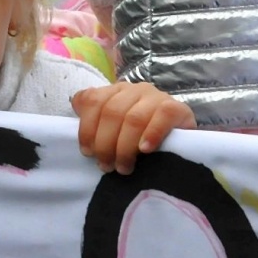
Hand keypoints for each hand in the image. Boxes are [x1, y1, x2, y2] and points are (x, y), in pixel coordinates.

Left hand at [72, 83, 195, 174]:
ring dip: (124, 147)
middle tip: (106, 166)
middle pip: (112, 112)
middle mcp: (135, 89)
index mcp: (115, 91)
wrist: (181, 138)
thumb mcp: (115, 127)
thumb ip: (95, 118)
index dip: (87, 128)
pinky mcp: (177, 108)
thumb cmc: (140, 136)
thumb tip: (76, 110)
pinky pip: (162, 117)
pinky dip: (151, 134)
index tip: (88, 153)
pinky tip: (145, 150)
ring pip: (134, 118)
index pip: (93, 100)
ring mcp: (156, 97)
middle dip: (105, 143)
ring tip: (123, 167)